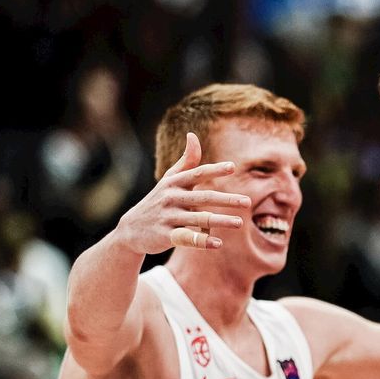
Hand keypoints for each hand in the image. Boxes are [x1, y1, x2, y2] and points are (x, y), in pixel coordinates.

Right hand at [114, 132, 248, 255]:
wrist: (131, 229)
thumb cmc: (158, 201)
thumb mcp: (170, 180)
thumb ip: (186, 161)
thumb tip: (193, 134)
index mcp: (174, 183)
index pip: (197, 174)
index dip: (214, 170)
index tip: (232, 167)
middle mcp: (171, 198)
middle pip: (203, 197)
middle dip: (226, 199)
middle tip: (248, 202)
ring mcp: (168, 216)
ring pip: (198, 218)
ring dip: (220, 221)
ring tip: (240, 223)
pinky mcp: (165, 235)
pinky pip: (186, 237)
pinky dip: (201, 240)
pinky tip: (218, 244)